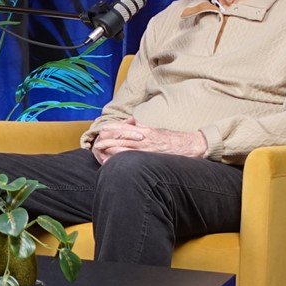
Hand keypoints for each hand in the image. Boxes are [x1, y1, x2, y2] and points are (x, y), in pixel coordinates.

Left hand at [91, 117, 206, 162]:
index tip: (101, 131)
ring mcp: (146, 148)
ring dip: (110, 149)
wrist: (189, 145)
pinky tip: (112, 162)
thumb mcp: (155, 130)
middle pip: (120, 136)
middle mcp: (144, 137)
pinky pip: (131, 158)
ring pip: (123, 147)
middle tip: (96, 143)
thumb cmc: (171, 139)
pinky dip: (121, 159)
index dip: (111, 129)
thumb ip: (142, 127)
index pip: (123, 127)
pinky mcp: (149, 156)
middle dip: (107, 140)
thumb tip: (130, 123)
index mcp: (144, 130)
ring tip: (99, 152)